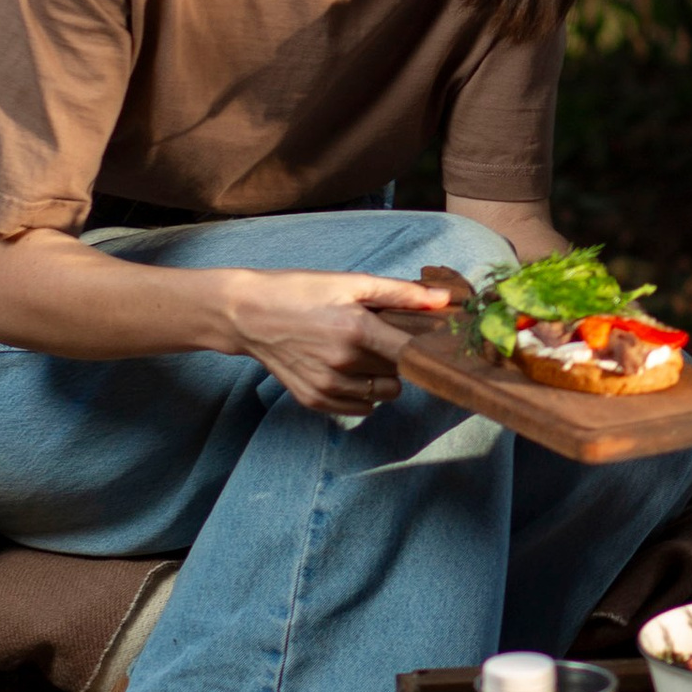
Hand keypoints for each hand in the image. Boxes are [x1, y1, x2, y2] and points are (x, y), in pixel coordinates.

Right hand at [221, 268, 459, 414]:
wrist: (247, 313)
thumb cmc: (300, 291)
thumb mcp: (351, 282)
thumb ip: (401, 293)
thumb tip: (445, 299)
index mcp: (357, 330)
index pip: (414, 354)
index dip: (426, 350)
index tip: (428, 342)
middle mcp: (344, 364)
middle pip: (400, 375)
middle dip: (397, 358)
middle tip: (379, 337)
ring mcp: (327, 387)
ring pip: (382, 395)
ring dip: (381, 378)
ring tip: (360, 352)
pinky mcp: (313, 401)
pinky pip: (359, 409)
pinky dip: (361, 394)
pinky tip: (345, 369)